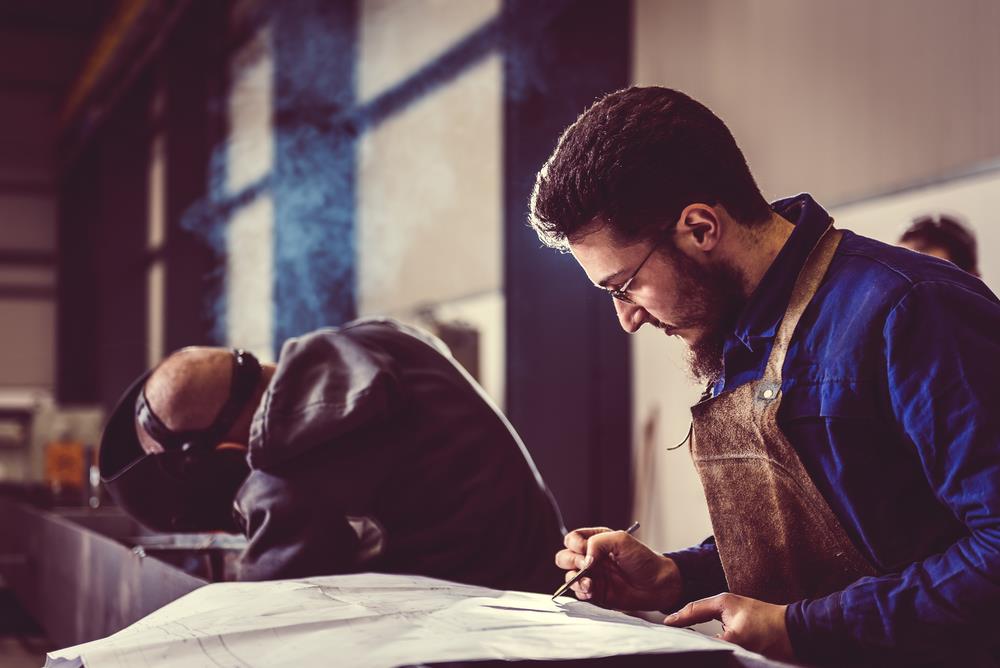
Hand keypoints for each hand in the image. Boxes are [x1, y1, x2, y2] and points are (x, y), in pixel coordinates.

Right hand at [554, 526, 681, 610]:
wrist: (658, 584)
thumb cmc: (643, 559)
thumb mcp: (621, 540)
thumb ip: (597, 542)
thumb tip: (584, 559)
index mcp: (596, 541)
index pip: (572, 539)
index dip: (574, 544)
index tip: (585, 549)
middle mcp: (591, 558)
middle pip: (564, 557)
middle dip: (571, 561)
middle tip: (587, 565)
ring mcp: (593, 576)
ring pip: (568, 576)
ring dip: (575, 579)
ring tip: (590, 582)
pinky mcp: (597, 593)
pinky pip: (579, 593)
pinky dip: (581, 592)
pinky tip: (592, 590)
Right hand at [664, 593, 793, 660]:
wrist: (798, 634)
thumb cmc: (769, 630)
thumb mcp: (738, 637)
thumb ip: (717, 643)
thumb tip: (703, 650)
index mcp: (722, 602)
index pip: (692, 609)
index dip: (677, 618)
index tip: (663, 626)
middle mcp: (727, 608)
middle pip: (698, 615)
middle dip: (683, 623)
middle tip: (669, 633)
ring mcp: (735, 619)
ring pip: (709, 626)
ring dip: (698, 632)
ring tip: (684, 641)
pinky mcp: (744, 631)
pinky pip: (721, 635)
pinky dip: (711, 640)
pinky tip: (708, 649)